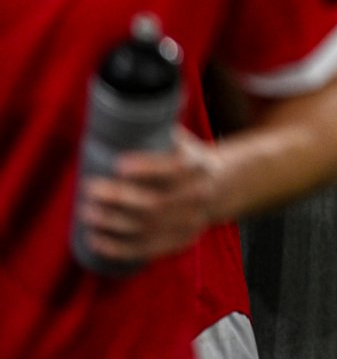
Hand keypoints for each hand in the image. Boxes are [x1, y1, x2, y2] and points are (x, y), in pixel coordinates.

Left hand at [78, 127, 224, 264]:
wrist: (221, 188)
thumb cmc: (190, 161)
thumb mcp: (186, 143)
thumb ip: (160, 134)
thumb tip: (122, 115)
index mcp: (201, 167)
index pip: (176, 168)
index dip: (147, 167)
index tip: (118, 163)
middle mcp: (198, 196)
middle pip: (156, 202)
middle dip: (119, 198)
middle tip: (91, 189)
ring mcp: (190, 222)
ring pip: (147, 227)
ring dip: (113, 223)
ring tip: (88, 212)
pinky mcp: (178, 241)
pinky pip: (146, 249)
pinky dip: (118, 247)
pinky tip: (95, 240)